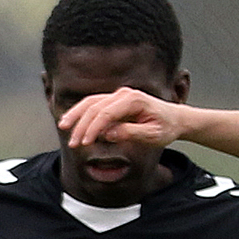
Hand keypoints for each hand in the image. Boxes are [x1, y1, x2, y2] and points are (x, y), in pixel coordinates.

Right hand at [57, 87, 185, 150]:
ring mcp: (118, 96)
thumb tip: (108, 134)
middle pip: (94, 106)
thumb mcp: (153, 136)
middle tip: (73, 143)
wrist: (174, 119)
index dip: (93, 129)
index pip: (106, 113)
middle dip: (81, 124)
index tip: (85, 143)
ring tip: (63, 127)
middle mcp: (124, 94)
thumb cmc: (166, 128)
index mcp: (134, 100)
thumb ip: (131, 133)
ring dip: (76, 115)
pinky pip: (94, 105)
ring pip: (91, 102)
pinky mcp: (114, 101)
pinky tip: (73, 123)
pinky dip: (82, 113)